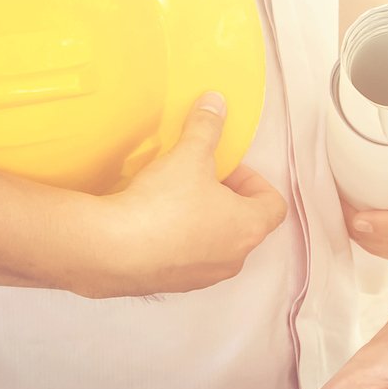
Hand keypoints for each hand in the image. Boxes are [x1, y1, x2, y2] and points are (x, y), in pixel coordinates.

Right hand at [76, 93, 287, 296]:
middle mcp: (234, 258)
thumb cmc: (163, 205)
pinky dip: (178, 241)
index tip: (227, 168)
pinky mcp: (174, 285)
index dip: (254, 181)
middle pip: (244, 224)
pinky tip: (152, 222)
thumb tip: (215, 103)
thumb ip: (206, 127)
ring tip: (174, 199)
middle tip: (199, 178)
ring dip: (203, 221)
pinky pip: (186, 259)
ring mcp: (205, 276)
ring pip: (216, 244)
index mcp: (249, 228)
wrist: (114, 250)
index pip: (273, 205)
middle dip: (225, 198)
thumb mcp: (188, 155)